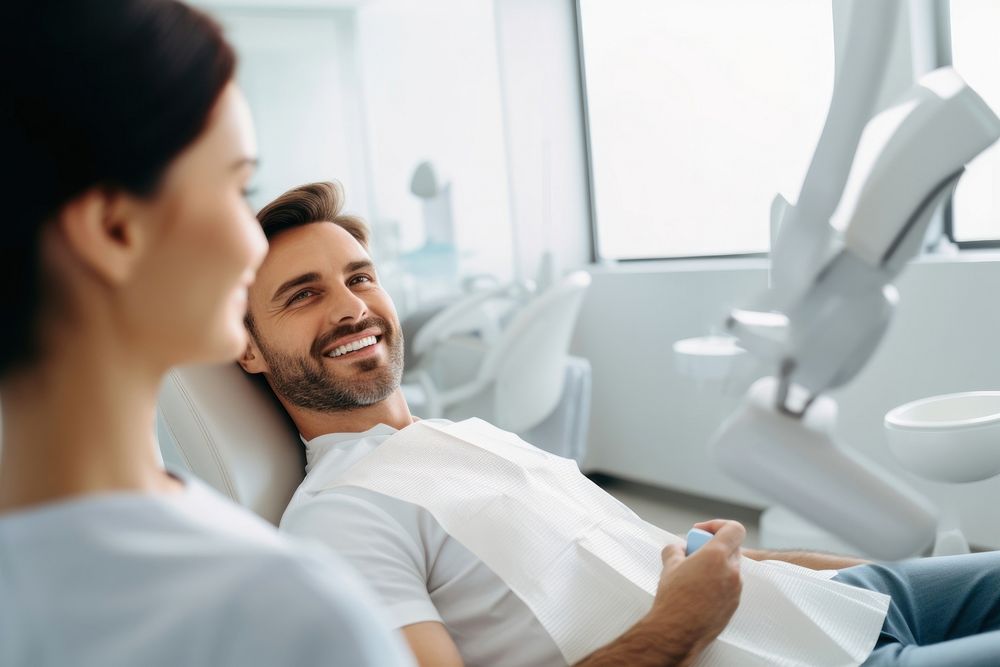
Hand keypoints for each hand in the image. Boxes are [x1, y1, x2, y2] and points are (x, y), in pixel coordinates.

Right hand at [648, 520, 744, 659]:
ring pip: (730, 568)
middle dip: (713, 547)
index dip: (718, 525)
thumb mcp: (669, 565)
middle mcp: (732, 571)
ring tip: (694, 575)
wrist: (677, 632)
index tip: (701, 532)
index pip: (734, 529)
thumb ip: (676, 549)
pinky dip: (717, 582)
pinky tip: (699, 591)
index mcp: (717, 556)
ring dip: (715, 566)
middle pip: (731, 548)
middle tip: (694, 554)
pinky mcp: (734, 605)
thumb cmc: (673, 598)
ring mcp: (736, 589)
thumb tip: (678, 548)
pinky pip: (729, 585)